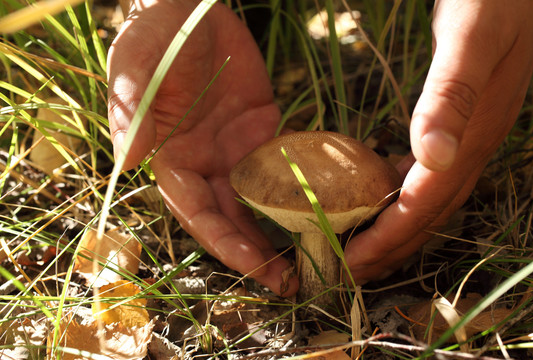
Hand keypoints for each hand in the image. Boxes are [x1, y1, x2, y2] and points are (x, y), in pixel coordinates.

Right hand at [108, 0, 298, 295]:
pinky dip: (299, 190)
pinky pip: (281, 167)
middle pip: (230, 218)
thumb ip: (132, 112)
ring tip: (311, 259)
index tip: (252, 265)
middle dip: (256, 251)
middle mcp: (204, 163)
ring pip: (258, 201)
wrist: (193, 7)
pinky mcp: (262, 130)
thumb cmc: (155, 36)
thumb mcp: (135, 68)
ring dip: (279, 232)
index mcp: (171, 159)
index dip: (222, 241)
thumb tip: (129, 159)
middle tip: (291, 281)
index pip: (195, 212)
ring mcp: (234, 149)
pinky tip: (323, 210)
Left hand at [344, 0, 532, 281]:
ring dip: (395, 228)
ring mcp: (469, 135)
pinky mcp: (459, 123)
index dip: (390, 235)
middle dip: (390, 247)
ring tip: (360, 248)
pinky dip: (401, 195)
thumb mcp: (472, 37)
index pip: (427, 201)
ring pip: (429, 198)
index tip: (352, 261)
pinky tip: (380, 196)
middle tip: (349, 273)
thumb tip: (433, 156)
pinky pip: (427, 174)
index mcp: (475, 133)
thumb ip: (454, 94)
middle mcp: (474, 143)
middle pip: (429, 212)